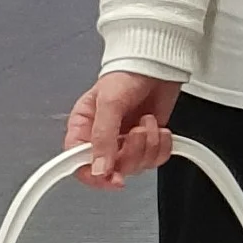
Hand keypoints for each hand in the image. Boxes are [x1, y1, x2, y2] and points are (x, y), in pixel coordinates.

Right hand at [65, 70, 181, 188]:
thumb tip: (99, 169)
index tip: (113, 178)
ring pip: (137, 166)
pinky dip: (162, 145)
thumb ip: (102, 137)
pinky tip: (160, 128)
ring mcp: (127, 142)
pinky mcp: (148, 141)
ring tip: (147, 122)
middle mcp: (103, 139)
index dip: (95, 176)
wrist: (158, 64)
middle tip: (136, 131)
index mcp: (83, 129)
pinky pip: (156, 159)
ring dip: (149, 145)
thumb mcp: (109, 103)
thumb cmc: (127, 74)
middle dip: (131, 153)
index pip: (80, 165)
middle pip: (113, 170)